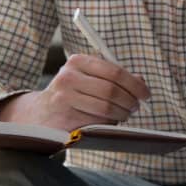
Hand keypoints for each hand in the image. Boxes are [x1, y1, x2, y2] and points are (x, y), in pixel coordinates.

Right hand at [0, 54, 150, 130]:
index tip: (146, 94)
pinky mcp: (63, 118)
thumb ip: (115, 77)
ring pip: (105, 108)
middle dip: (130, 101)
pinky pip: (96, 122)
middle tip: (136, 107)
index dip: (135, 85)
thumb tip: (141, 82)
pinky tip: (110, 121)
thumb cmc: (73, 93)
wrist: (39, 113)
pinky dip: (108, 123)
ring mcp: (63, 98)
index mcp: (78, 61)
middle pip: (112, 91)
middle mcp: (68, 77)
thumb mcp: (90, 78)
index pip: (115, 72)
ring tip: (125, 115)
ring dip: (121, 114)